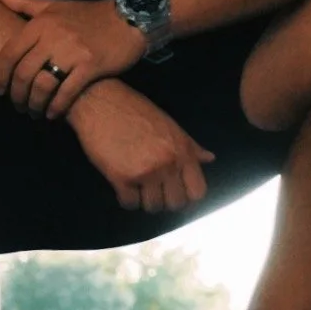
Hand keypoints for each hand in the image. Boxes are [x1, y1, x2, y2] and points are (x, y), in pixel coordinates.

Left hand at [0, 0, 146, 118]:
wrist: (129, 18)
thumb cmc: (87, 14)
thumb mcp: (54, 5)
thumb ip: (24, 2)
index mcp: (41, 22)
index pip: (10, 53)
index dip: (0, 75)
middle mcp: (53, 36)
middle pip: (24, 73)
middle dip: (17, 95)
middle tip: (18, 106)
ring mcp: (72, 52)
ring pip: (42, 85)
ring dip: (34, 104)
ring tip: (34, 112)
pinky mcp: (91, 66)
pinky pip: (66, 92)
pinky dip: (56, 107)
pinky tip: (53, 114)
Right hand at [67, 79, 214, 213]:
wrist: (101, 102)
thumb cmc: (136, 110)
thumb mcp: (169, 125)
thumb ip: (190, 146)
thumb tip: (209, 158)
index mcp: (182, 151)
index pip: (197, 192)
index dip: (188, 196)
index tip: (177, 193)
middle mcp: (168, 164)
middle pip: (176, 203)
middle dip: (166, 200)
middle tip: (155, 190)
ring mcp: (145, 172)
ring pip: (153, 207)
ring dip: (145, 200)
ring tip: (138, 186)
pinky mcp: (121, 177)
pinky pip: (130, 203)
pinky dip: (126, 198)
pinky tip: (123, 185)